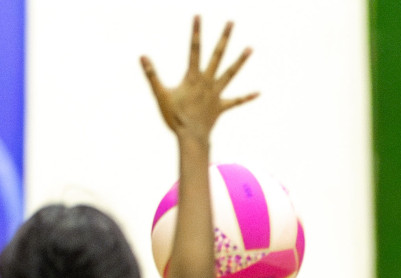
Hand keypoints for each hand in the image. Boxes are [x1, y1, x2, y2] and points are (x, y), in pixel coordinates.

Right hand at [141, 17, 256, 140]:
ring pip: (230, 73)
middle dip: (224, 38)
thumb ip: (152, 75)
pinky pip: (236, 101)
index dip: (196, 32)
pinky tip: (258, 92)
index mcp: (193, 77)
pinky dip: (246, 97)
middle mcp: (207, 82)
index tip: (198, 16)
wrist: (190, 137)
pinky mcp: (221, 106)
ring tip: (250, 48)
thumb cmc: (174, 117)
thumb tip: (142, 57)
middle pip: (217, 55)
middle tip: (231, 22)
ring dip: (240, 60)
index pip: (194, 49)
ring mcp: (216, 94)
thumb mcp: (160, 94)